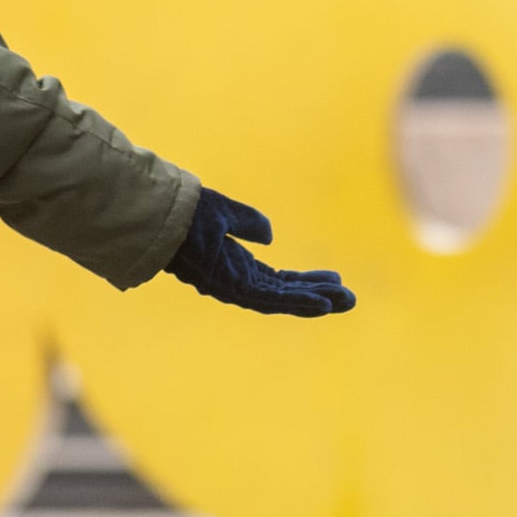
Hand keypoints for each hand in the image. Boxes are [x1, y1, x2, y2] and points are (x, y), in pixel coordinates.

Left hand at [164, 188, 355, 316]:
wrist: (166, 215)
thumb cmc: (189, 213)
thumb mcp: (226, 213)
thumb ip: (248, 223)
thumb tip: (268, 236)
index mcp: (236, 265)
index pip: (278, 279)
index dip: (305, 280)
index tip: (333, 278)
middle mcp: (237, 282)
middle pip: (286, 294)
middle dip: (318, 295)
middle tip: (350, 298)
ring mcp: (235, 288)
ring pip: (283, 300)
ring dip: (316, 302)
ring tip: (346, 302)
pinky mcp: (234, 288)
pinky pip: (272, 300)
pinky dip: (298, 302)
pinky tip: (322, 304)